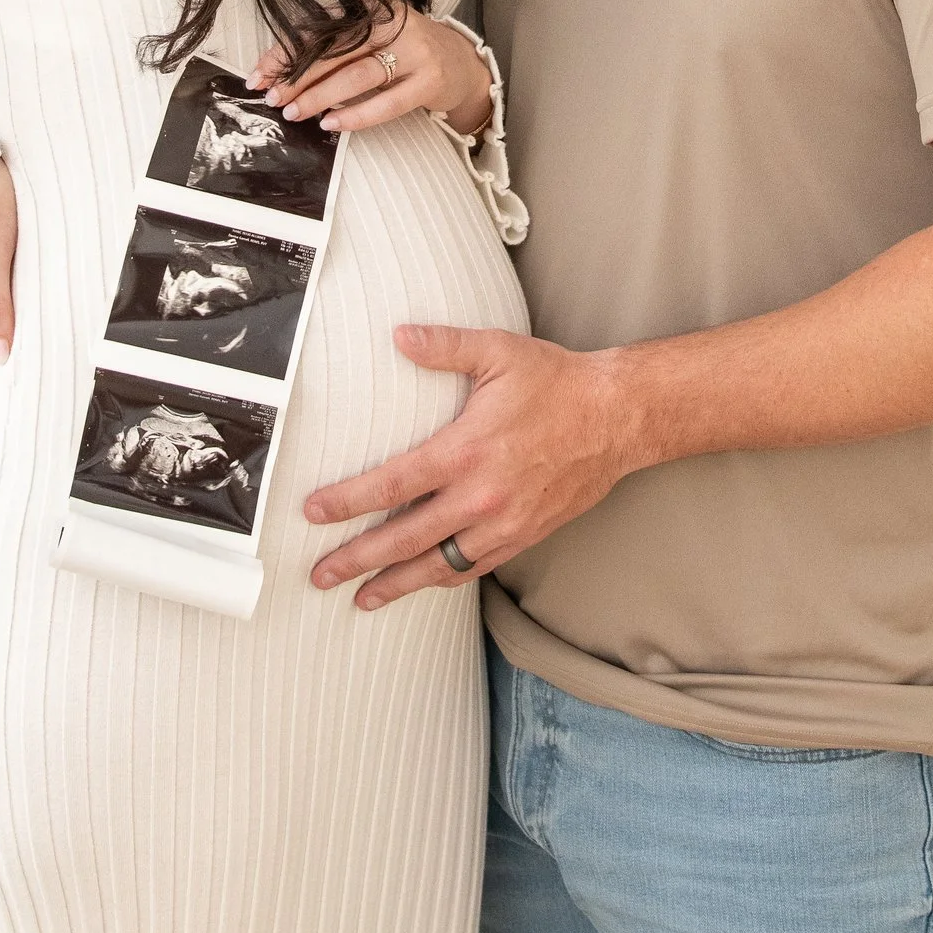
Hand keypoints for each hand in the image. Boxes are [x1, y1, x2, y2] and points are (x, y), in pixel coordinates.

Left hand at [250, 5, 493, 140]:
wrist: (462, 64)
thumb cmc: (405, 50)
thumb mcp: (372, 36)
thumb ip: (334, 46)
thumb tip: (279, 73)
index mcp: (374, 6)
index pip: (320, 28)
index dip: (286, 52)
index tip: (259, 75)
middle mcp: (395, 22)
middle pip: (336, 50)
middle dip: (298, 76)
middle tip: (273, 98)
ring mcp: (416, 51)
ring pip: (357, 75)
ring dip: (320, 96)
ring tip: (294, 113)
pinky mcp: (430, 81)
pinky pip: (386, 103)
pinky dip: (356, 115)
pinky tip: (331, 124)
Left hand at [304, 325, 639, 605]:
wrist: (619, 418)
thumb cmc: (558, 384)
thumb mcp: (498, 352)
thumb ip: (444, 347)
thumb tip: (399, 336)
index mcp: (467, 452)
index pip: (393, 484)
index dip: (348, 501)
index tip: (314, 513)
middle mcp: (481, 496)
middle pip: (406, 538)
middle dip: (358, 559)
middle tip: (320, 574)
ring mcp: (504, 523)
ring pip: (439, 565)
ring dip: (397, 583)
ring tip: (362, 597)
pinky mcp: (524, 535)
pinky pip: (474, 568)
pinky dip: (442, 579)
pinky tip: (422, 583)